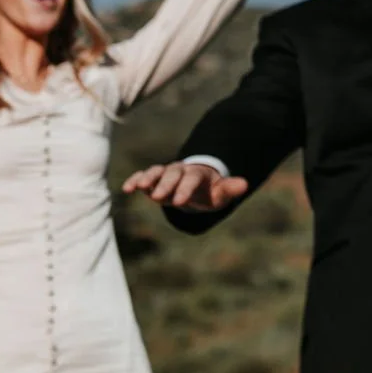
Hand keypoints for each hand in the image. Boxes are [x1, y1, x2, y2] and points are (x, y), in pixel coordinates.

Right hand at [122, 161, 249, 211]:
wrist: (197, 186)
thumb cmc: (209, 192)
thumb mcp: (220, 193)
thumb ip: (229, 188)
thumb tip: (244, 184)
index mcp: (197, 174)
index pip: (191, 179)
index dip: (186, 189)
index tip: (180, 202)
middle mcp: (180, 170)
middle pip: (172, 174)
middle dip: (165, 185)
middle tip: (158, 198)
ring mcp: (166, 173)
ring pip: (156, 172)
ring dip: (147, 178)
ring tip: (138, 188)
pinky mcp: (154, 179)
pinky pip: (143, 176)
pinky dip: (135, 180)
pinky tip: (127, 188)